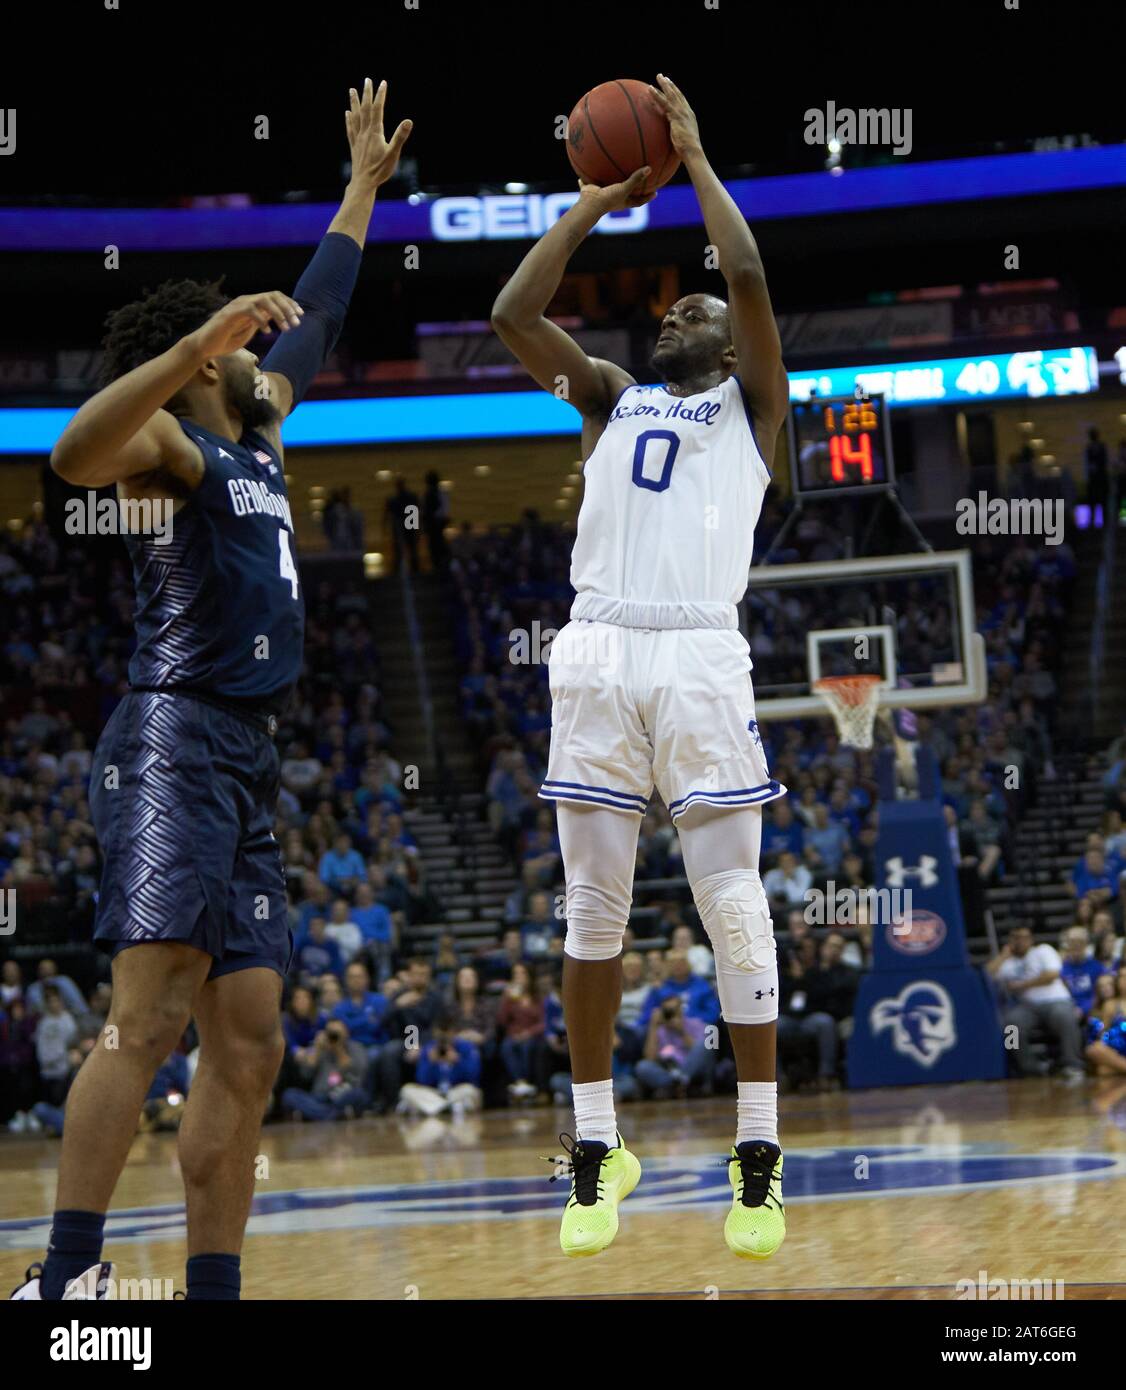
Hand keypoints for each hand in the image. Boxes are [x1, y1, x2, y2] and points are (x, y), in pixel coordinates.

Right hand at [187, 292, 303, 358]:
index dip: (289, 303)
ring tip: (286, 328)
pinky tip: (267, 331)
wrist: (206, 346)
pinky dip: (261, 319)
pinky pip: (249, 310)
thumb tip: (278, 317)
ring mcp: (237, 306)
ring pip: (263, 300)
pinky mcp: (229, 314)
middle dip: (287, 309)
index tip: (301, 315)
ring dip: (278, 313)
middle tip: (296, 324)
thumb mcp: (250, 330)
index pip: (275, 296)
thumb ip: (262, 321)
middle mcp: (246, 301)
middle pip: (272, 296)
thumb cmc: (227, 339)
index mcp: (252, 305)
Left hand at [346, 77, 411, 189]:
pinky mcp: (354, 146)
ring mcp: (358, 139)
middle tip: (367, 80)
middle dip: (366, 94)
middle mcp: (365, 133)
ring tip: (352, 90)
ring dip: (354, 102)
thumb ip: (400, 137)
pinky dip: (349, 119)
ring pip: (355, 116)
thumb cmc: (380, 170)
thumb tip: (408, 121)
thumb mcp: (393, 154)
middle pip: (365, 109)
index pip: (377, 109)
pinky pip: (350, 129)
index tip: (382, 83)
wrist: (363, 183)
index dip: (380, 95)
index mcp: (375, 133)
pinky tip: (347, 113)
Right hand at [577, 166, 653, 213]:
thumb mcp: (624, 188)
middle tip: (639, 179)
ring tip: (611, 169)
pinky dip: (586, 177)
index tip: (655, 193)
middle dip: (631, 188)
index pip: (638, 201)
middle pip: (624, 193)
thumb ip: (636, 179)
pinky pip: (588, 181)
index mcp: (622, 202)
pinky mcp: (590, 190)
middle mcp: (613, 199)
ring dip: (608, 180)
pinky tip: (586, 165)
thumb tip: (649, 168)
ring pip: (607, 186)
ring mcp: (601, 195)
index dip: (647, 198)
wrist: (590, 204)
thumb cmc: (609, 199)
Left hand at [648, 74, 701, 158]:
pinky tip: (650, 89)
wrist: (693, 152)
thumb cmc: (688, 153)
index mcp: (690, 117)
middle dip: (670, 85)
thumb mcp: (683, 142)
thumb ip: (678, 137)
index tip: (671, 86)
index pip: (682, 102)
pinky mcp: (675, 116)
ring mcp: (681, 112)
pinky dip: (656, 95)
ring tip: (658, 76)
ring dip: (664, 85)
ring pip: (671, 95)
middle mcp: (687, 111)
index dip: (677, 93)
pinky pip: (663, 103)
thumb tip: (672, 143)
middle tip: (664, 77)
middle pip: (677, 94)